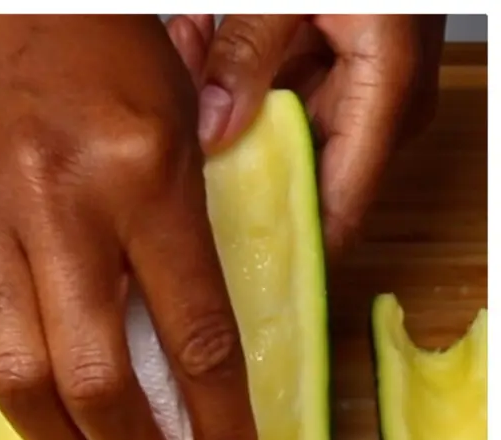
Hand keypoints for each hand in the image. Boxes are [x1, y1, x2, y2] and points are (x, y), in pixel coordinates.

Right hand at [0, 15, 262, 439]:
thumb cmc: (102, 63)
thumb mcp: (177, 139)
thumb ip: (181, 255)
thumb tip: (185, 372)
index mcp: (143, 176)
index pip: (197, 339)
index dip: (221, 437)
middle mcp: (56, 204)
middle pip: (93, 379)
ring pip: (13, 380)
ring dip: (59, 434)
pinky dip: (4, 392)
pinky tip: (31, 388)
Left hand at [166, 14, 446, 256]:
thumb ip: (250, 53)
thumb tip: (211, 128)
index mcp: (384, 99)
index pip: (336, 218)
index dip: (285, 256)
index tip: (228, 278)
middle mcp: (374, 115)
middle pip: (293, 188)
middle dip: (226, 173)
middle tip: (173, 149)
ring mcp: (352, 101)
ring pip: (273, 146)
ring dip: (221, 116)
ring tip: (186, 59)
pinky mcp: (330, 81)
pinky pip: (274, 107)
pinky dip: (234, 82)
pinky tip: (199, 44)